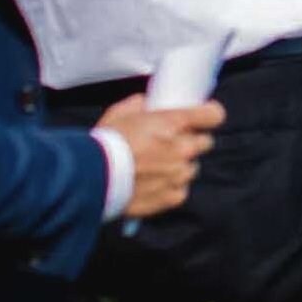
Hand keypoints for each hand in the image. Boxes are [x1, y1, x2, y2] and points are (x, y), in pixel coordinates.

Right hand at [96, 94, 224, 217]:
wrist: (88, 179)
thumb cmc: (102, 145)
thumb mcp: (119, 113)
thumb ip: (140, 106)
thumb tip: (147, 104)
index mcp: (173, 123)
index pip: (213, 115)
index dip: (209, 115)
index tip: (204, 117)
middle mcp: (182, 149)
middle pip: (205, 143)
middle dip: (191, 142)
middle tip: (170, 144)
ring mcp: (179, 174)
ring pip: (192, 168)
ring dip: (179, 166)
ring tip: (155, 167)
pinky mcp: (172, 196)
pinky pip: (181, 190)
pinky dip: (170, 187)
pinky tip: (152, 184)